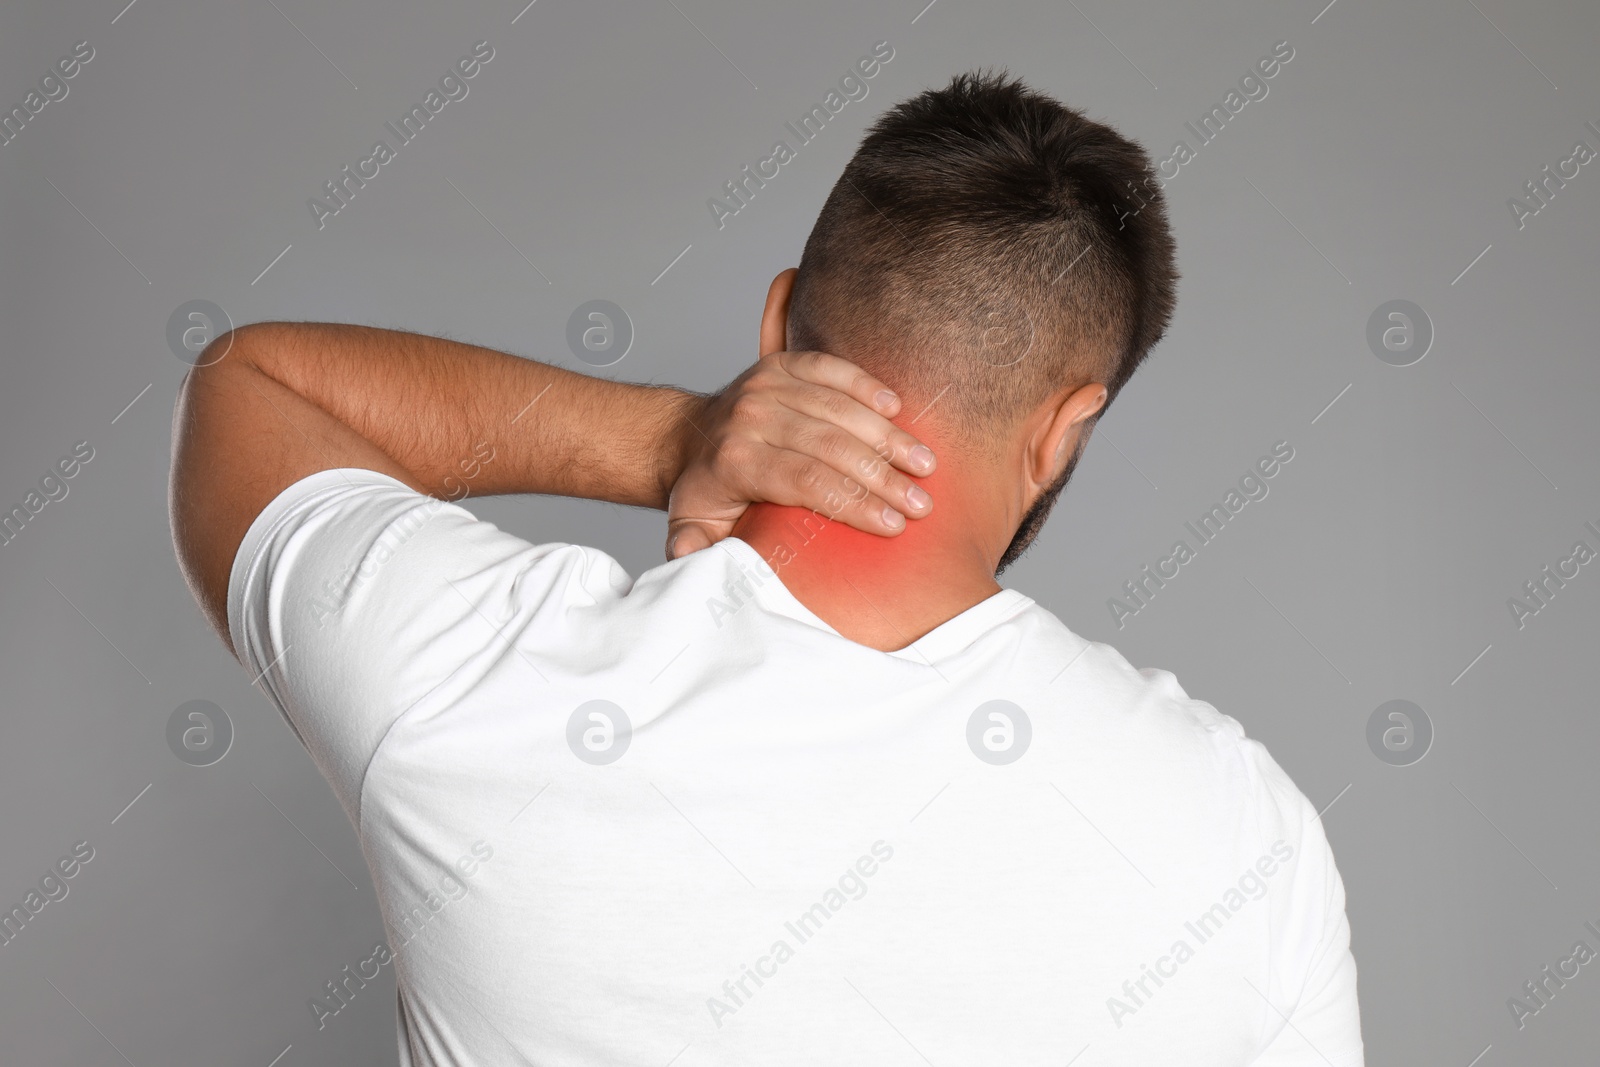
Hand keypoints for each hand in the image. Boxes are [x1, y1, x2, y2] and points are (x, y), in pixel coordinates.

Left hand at [666, 350, 936, 559]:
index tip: (893, 524)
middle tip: (922, 503)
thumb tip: (696, 568)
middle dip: (883, 477)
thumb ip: (697, 552)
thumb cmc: (705, 489)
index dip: (853, 503)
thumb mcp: (693, 528)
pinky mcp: (780, 364)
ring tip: (925, 464)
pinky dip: (865, 385)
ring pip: (838, 409)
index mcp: (736, 461)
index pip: (807, 481)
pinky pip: (830, 369)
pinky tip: (897, 409)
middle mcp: (751, 417)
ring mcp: (766, 385)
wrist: (686, 435)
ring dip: (887, 437)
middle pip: (830, 446)